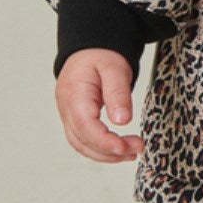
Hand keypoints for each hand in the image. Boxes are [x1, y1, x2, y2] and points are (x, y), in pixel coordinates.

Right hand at [55, 48, 143, 162]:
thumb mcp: (115, 68)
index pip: (85, 125)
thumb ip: (118, 93)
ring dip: (106, 154)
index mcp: (74, 93)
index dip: (104, 142)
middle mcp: (66, 107)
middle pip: (82, 140)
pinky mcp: (74, 118)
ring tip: (131, 152)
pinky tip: (118, 149)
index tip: (124, 148)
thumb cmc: (101, 55)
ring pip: (81, 144)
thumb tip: (122, 121)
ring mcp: (67, 114)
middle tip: (137, 148)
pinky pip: (83, 139)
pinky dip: (100, 148)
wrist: (91, 48)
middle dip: (109, 151)